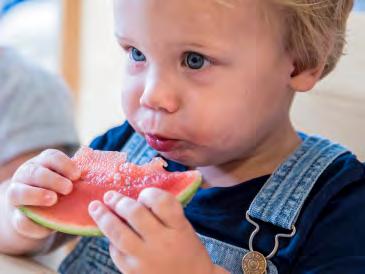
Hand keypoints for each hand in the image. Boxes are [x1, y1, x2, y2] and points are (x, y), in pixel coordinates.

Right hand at [5, 149, 80, 239]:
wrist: (42, 213)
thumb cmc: (62, 191)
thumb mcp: (70, 181)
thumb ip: (81, 180)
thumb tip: (107, 179)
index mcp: (43, 163)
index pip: (51, 157)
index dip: (64, 164)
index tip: (77, 175)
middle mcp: (26, 175)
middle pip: (34, 172)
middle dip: (52, 179)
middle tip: (68, 188)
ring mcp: (17, 195)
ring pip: (17, 192)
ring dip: (36, 195)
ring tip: (53, 199)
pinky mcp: (16, 218)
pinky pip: (20, 220)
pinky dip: (32, 223)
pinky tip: (46, 225)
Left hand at [89, 188, 226, 273]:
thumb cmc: (188, 253)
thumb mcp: (184, 229)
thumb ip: (165, 214)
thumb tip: (137, 199)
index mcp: (179, 228)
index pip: (161, 202)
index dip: (149, 194)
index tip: (143, 193)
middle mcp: (162, 242)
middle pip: (135, 214)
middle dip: (120, 201)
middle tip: (110, 196)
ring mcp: (145, 258)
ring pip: (118, 233)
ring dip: (104, 217)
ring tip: (95, 207)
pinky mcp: (132, 271)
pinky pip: (115, 251)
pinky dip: (111, 240)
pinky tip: (109, 233)